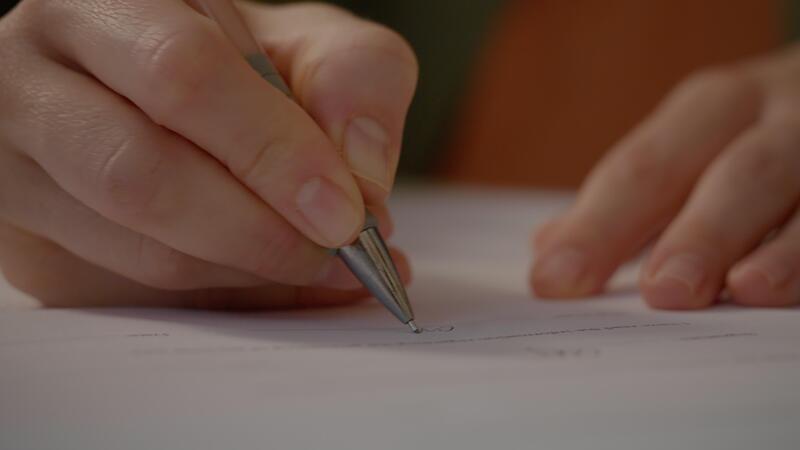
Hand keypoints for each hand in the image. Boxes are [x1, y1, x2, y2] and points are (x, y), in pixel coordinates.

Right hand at [0, 1, 415, 307]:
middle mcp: (35, 78)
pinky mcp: (33, 245)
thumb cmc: (242, 67)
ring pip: (133, 247)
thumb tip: (361, 178)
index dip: (270, 151)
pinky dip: (222, 296)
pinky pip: (135, 294)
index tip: (344, 211)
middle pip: (137, 173)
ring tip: (317, 264)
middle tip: (334, 252)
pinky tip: (269, 277)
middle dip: (256, 230)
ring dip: (244, 271)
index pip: (181, 76)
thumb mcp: (312, 45)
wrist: (170, 95)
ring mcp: (19, 169)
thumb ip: (353, 82)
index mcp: (106, 3)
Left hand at [532, 45, 799, 308]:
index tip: (553, 279)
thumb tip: (547, 249)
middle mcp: (777, 117)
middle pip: (733, 173)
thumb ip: (630, 200)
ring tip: (745, 289)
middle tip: (659, 292)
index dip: (598, 226)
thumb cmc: (754, 133)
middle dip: (697, 232)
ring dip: (781, 246)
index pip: (644, 168)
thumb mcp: (694, 146)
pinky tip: (792, 290)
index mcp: (713, 109)